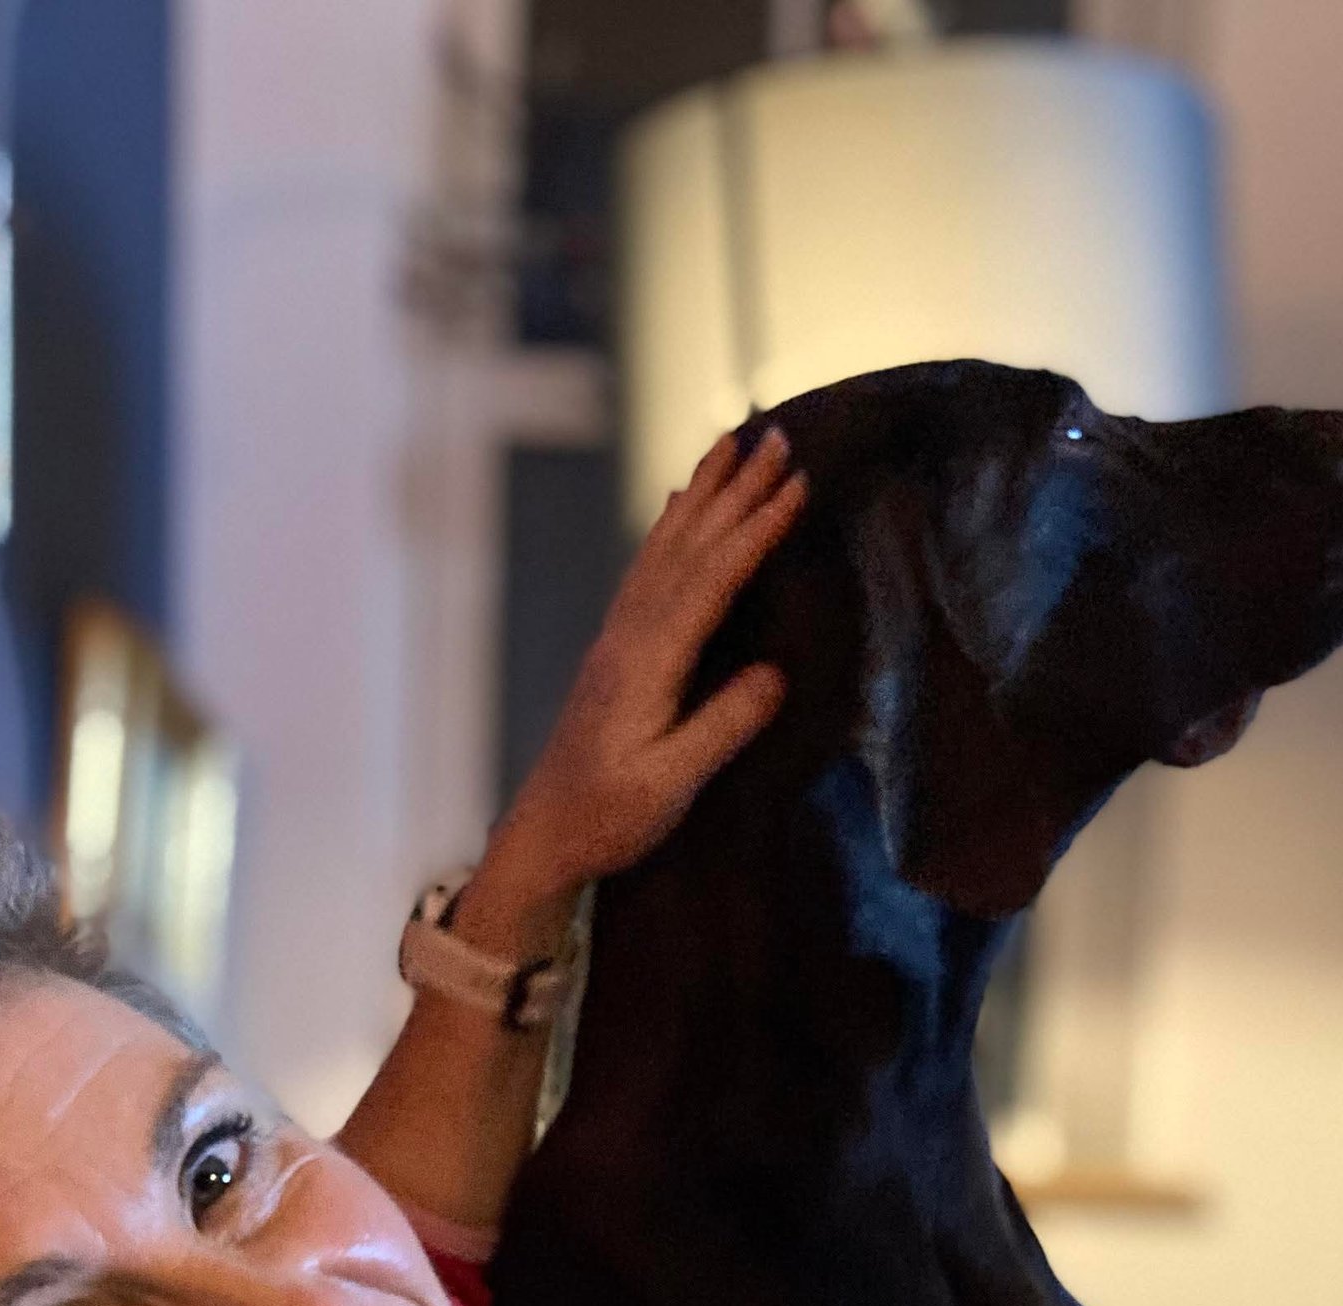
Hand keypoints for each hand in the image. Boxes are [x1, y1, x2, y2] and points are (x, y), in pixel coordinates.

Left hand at [472, 427, 804, 921]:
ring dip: (701, 493)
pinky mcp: (614, 647)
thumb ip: (721, 728)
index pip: (712, 578)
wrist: (545, 833)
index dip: (755, 529)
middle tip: (777, 436)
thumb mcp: (670, 785)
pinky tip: (677, 506)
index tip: (796, 484)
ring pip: (664, 545)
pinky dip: (669, 526)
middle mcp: (630, 633)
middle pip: (689, 544)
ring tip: (730, 443)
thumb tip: (774, 674)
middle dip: (735, 488)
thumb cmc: (609, 817)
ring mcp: (618, 635)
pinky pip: (646, 565)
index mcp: (649, 660)